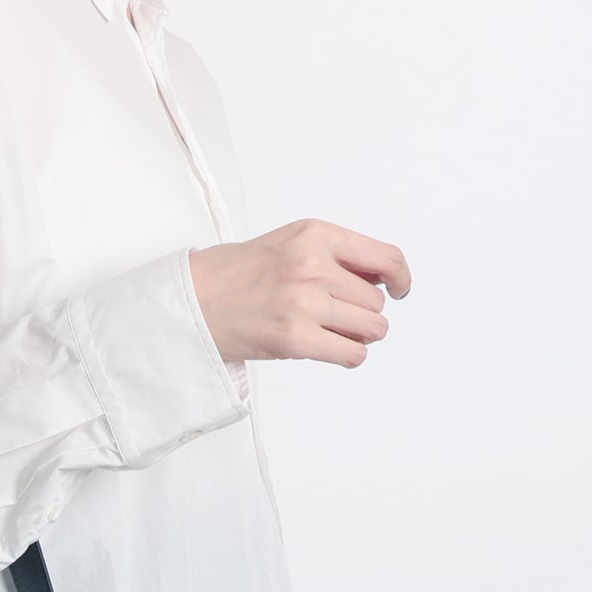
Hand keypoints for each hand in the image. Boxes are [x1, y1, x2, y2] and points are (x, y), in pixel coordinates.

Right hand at [189, 220, 411, 366]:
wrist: (190, 301)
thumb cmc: (232, 275)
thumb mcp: (288, 242)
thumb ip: (332, 254)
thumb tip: (379, 278)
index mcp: (315, 235)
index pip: (385, 257)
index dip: (400, 278)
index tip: (399, 289)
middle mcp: (313, 265)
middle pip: (376, 300)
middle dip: (363, 312)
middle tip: (338, 317)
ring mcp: (305, 303)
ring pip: (371, 327)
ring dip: (359, 335)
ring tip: (332, 333)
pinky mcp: (295, 339)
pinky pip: (352, 353)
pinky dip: (350, 356)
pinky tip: (333, 350)